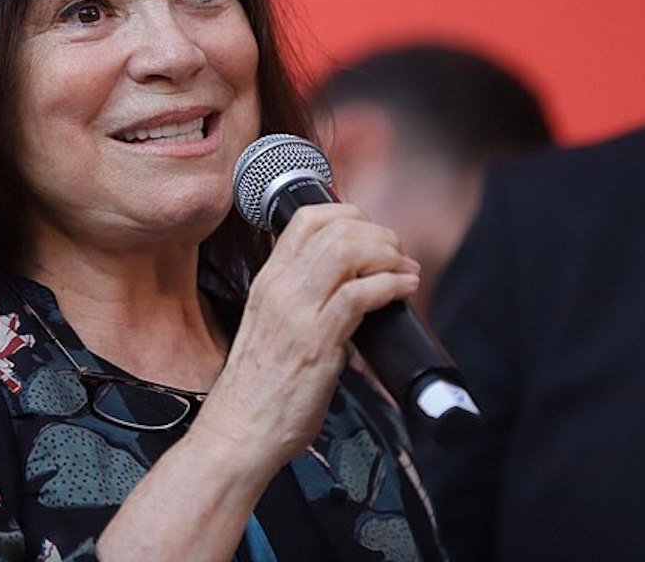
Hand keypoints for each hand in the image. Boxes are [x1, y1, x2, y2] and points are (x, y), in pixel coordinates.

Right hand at [193, 203, 418, 478]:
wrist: (240, 429)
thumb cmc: (260, 387)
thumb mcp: (273, 325)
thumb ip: (304, 301)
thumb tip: (352, 290)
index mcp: (268, 280)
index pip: (306, 218)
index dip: (349, 215)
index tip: (372, 235)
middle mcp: (279, 287)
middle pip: (335, 227)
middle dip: (379, 234)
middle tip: (397, 257)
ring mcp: (296, 312)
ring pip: (348, 250)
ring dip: (388, 255)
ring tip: (404, 272)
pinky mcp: (317, 342)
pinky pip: (359, 294)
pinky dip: (390, 285)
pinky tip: (402, 292)